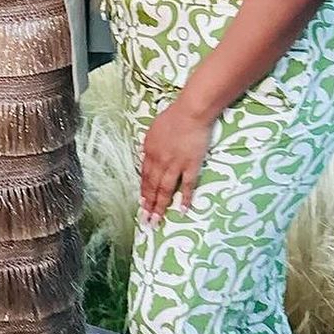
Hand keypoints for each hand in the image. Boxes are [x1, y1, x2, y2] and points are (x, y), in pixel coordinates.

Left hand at [139, 99, 214, 224]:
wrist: (190, 112)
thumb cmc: (173, 117)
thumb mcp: (153, 131)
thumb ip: (150, 146)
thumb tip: (147, 157)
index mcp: (149, 152)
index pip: (144, 176)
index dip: (143, 191)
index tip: (141, 204)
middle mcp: (160, 161)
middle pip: (152, 186)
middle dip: (148, 205)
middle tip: (145, 221)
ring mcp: (175, 164)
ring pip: (165, 189)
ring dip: (161, 206)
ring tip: (157, 221)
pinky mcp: (191, 165)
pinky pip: (187, 185)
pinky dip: (184, 198)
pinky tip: (182, 210)